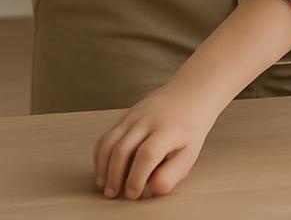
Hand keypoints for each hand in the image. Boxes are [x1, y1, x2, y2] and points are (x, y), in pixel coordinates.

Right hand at [93, 80, 221, 199]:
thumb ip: (173, 173)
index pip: (147, 155)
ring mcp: (133, 116)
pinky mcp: (124, 117)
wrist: (188, 96)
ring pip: (109, 142)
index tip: (133, 194)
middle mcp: (148, 120)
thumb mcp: (190, 153)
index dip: (136, 177)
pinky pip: (106, 136)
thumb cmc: (189, 127)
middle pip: (122, 149)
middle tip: (115, 194)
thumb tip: (154, 188)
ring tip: (105, 186)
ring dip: (103, 167)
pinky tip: (104, 170)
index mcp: (167, 130)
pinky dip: (100, 156)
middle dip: (114, 176)